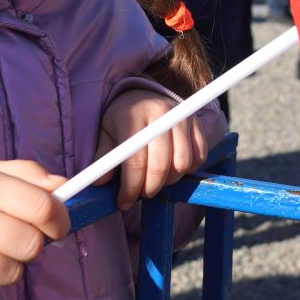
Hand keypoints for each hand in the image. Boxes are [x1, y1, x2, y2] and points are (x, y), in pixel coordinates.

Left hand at [96, 89, 207, 210]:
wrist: (143, 97)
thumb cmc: (122, 120)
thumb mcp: (106, 134)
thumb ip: (103, 157)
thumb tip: (100, 182)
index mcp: (134, 116)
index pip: (135, 161)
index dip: (130, 187)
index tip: (123, 202)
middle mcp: (161, 114)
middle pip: (160, 165)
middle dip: (149, 188)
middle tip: (141, 194)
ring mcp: (182, 118)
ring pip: (181, 164)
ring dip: (168, 181)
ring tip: (155, 180)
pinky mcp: (196, 124)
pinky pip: (199, 157)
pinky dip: (187, 170)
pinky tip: (172, 170)